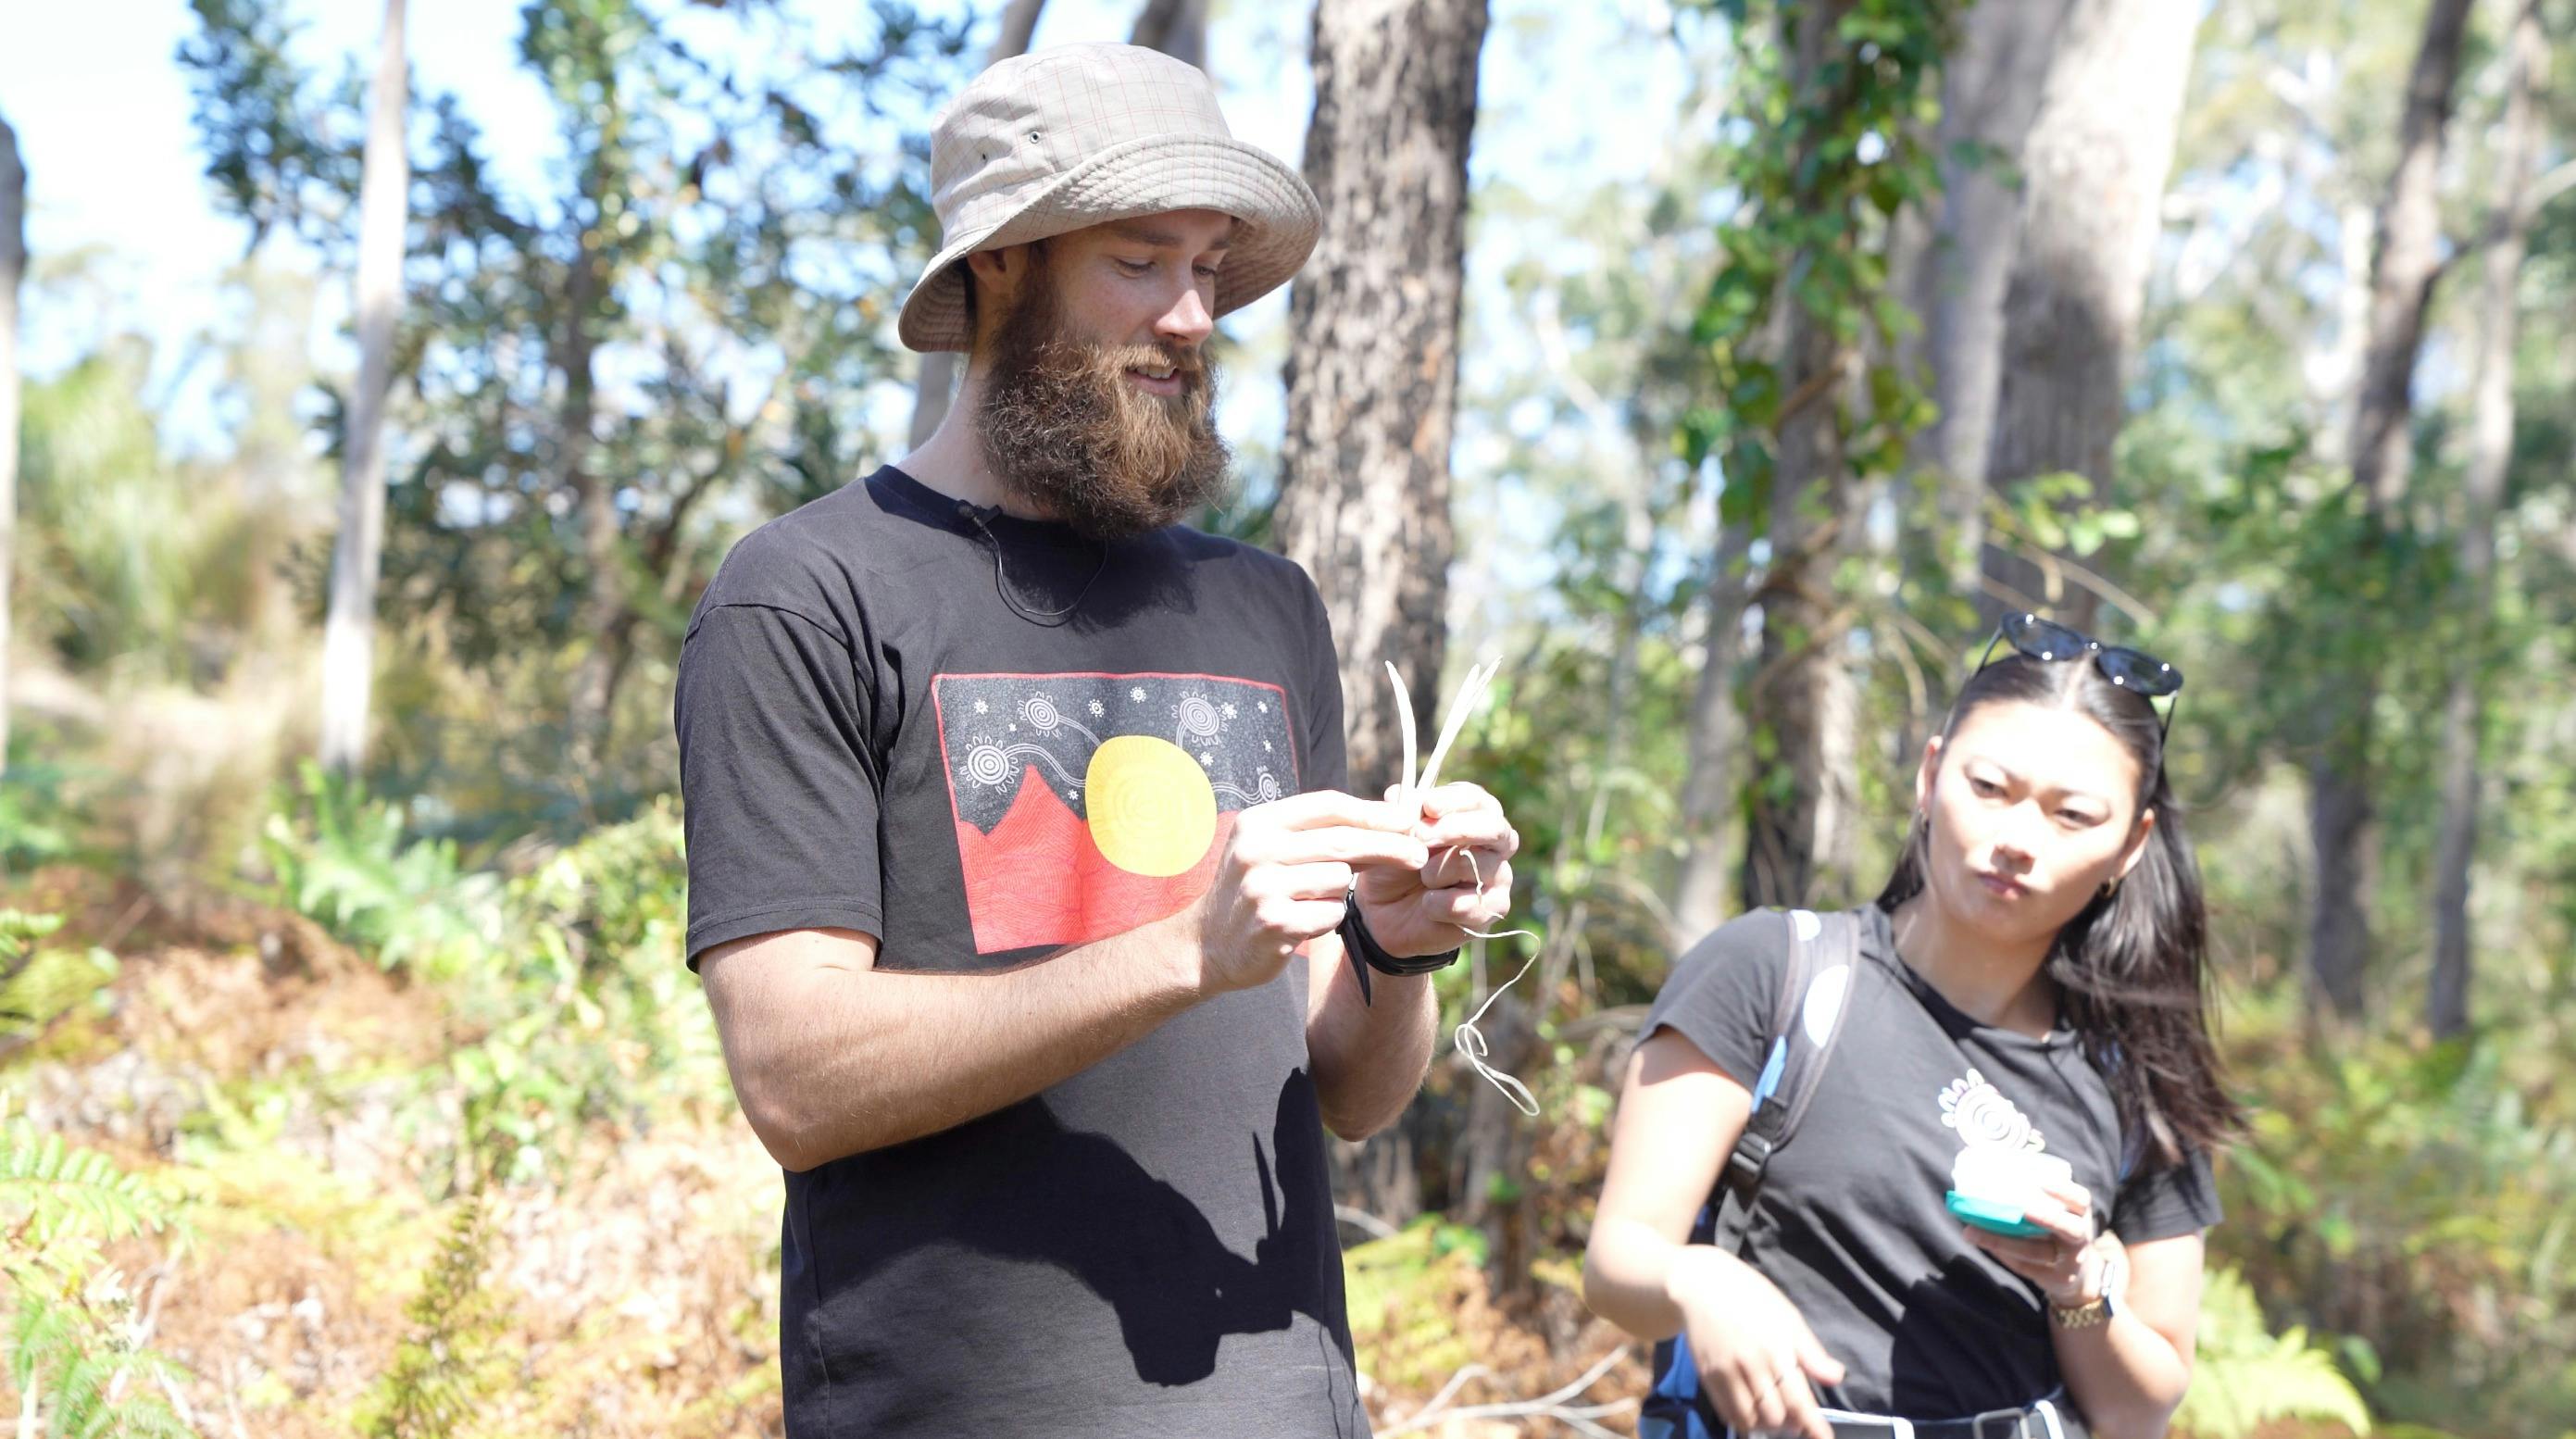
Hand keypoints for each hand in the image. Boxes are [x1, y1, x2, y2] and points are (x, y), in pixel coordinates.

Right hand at [1192, 791, 1427, 994]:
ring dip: (1339, 893)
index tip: (1406, 819)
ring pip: (1340, 879)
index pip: (1328, 806)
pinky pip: (1331, 914)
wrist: (1208, 945)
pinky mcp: (1274, 922)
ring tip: (1311, 901)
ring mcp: (1262, 886)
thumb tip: (1388, 818)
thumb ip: (1319, 835)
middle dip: (1388, 847)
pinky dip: (1329, 919)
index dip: (1372, 812)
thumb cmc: (1255, 892)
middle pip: (1343, 841)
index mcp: (1259, 822)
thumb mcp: (1272, 851)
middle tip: (1419, 855)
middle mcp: (1257, 849)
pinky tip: (1306, 922)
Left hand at [1351, 782, 1519, 957]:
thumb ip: (1400, 813)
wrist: (1384, 914)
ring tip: (1422, 877)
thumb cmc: (1394, 866)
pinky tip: (1427, 905)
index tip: (1428, 805)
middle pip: (1494, 828)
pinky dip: (1440, 904)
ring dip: (1440, 871)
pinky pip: (1472, 904)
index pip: (1478, 800)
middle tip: (1421, 836)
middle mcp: (1493, 845)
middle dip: (1457, 829)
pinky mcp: (1492, 910)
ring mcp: (1497, 878)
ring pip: (1479, 866)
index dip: (1455, 800)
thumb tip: (1399, 794)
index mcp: (1473, 818)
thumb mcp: (1391, 836)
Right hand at [1666, 1246, 1847, 1438]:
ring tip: (1774, 1413)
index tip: (1823, 1437)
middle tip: (1795, 1415)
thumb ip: (1811, 1353)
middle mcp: (1750, 1364)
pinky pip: (1727, 1413)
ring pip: (1750, 1420)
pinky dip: (1744, 1419)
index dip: (1812, 1425)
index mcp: (1776, 1348)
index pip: (1798, 1399)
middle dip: (1789, 1422)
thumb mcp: (1788, 1317)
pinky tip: (1753, 1409)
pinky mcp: (1707, 1377)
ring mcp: (1725, 1372)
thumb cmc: (1753, 1298)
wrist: (1702, 1285)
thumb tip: (1836, 1378)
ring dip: (1766, 1424)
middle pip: (1774, 1416)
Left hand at [1963, 1179, 2115, 1308]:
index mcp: (2080, 1215)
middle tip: (2023, 1209)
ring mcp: (2070, 1263)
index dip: (2064, 1190)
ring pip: (2036, 1252)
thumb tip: (1987, 1180)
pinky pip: (2023, 1266)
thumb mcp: (2059, 1216)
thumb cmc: (2057, 1234)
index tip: (2041, 1182)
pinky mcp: (2054, 1280)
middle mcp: (2080, 1239)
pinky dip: (2000, 1252)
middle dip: (2047, 1218)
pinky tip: (1980, 1241)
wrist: (2078, 1276)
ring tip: (1972, 1232)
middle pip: (2070, 1229)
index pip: (2081, 1200)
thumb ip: (2036, 1200)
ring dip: (2001, 1240)